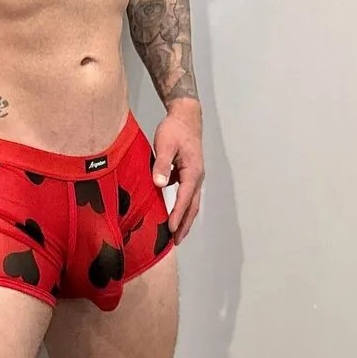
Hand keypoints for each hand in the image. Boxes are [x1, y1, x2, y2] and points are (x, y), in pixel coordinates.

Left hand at [152, 104, 204, 244]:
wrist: (185, 116)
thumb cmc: (175, 129)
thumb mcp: (165, 144)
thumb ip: (162, 164)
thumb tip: (159, 183)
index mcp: (193, 171)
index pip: (185, 199)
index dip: (177, 215)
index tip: (170, 230)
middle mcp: (197, 176)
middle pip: (192, 206)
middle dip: (185, 224)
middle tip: (176, 241)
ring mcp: (194, 175)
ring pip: (191, 202)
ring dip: (184, 218)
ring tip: (175, 233)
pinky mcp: (189, 173)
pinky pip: (186, 194)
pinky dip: (181, 206)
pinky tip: (170, 212)